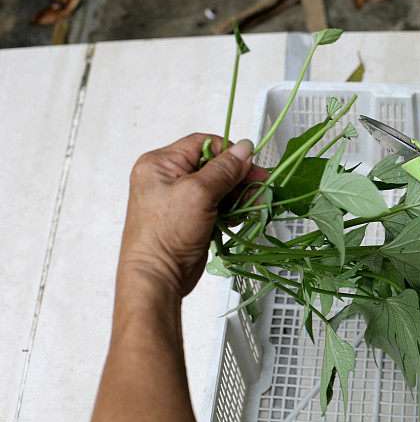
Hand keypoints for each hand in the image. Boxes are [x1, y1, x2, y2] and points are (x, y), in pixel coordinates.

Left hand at [119, 133, 267, 297]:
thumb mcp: (198, 194)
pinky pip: (217, 205)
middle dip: (239, 177)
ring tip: (255, 203)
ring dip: (239, 194)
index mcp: (160, 164)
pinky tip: (243, 214)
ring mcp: (180, 199)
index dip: (229, 152)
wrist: (157, 276)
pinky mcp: (191, 218)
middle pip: (214, 166)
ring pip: (219, 187)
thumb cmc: (165, 235)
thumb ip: (224, 170)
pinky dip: (232, 209)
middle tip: (261, 185)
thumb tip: (244, 149)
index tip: (251, 163)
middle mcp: (168, 178)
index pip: (203, 144)